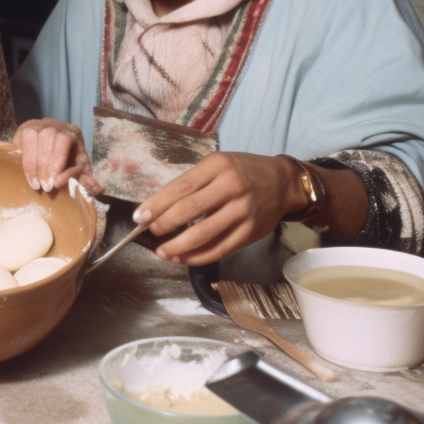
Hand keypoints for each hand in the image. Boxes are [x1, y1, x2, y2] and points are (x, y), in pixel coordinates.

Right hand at [12, 118, 102, 193]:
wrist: (49, 152)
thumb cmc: (67, 162)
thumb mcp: (78, 170)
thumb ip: (87, 179)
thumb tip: (97, 189)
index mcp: (72, 131)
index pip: (64, 140)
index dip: (58, 161)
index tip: (55, 183)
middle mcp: (54, 124)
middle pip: (48, 136)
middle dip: (45, 165)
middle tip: (45, 187)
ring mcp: (37, 124)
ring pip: (32, 136)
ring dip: (32, 163)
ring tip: (35, 184)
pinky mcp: (23, 129)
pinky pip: (20, 138)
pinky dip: (23, 158)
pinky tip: (23, 173)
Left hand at [132, 152, 308, 265]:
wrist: (283, 183)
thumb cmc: (242, 172)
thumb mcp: (218, 165)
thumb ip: (193, 183)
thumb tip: (159, 207)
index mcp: (218, 165)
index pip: (181, 187)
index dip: (157, 204)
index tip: (140, 217)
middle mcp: (231, 187)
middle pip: (189, 210)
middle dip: (164, 224)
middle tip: (149, 232)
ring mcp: (243, 211)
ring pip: (204, 234)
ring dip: (178, 246)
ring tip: (161, 251)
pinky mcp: (250, 232)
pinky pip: (219, 249)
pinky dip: (198, 256)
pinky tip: (182, 258)